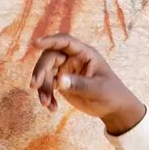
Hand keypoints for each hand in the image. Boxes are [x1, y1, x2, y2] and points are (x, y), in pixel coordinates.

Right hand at [28, 33, 146, 135]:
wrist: (113, 109)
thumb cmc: (111, 94)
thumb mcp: (98, 90)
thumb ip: (79, 84)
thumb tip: (59, 81)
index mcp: (84, 54)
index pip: (65, 42)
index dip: (50, 41)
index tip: (36, 44)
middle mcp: (73, 59)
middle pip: (50, 57)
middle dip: (41, 71)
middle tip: (35, 85)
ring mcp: (66, 70)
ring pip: (46, 73)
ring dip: (43, 87)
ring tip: (46, 104)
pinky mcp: (61, 83)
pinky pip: (48, 86)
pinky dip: (47, 96)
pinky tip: (51, 108)